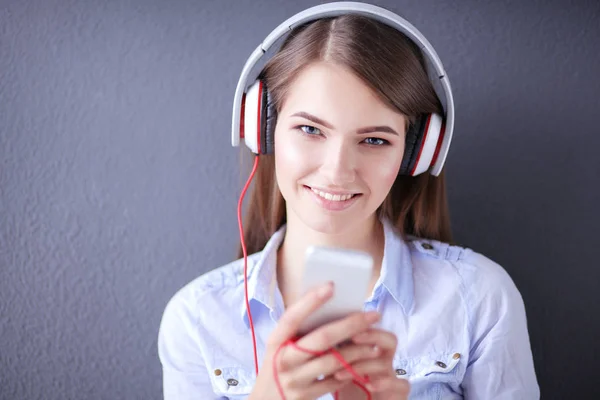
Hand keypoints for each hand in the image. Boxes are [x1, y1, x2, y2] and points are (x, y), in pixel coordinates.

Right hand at [249, 282, 381, 399]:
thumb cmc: (279, 366)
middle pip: (321, 338)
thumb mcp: (280, 347)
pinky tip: (363, 365)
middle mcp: (283, 359)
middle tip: (373, 315)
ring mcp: (294, 380)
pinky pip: (334, 382)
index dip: (311, 301)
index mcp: (275, 341)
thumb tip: (329, 306)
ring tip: (375, 344)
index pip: (292, 317)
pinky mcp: (304, 396)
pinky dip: (350, 372)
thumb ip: (298, 331)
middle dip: (351, 325)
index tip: (331, 286)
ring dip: (358, 351)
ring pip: (333, 361)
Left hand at [333, 328, 409, 399]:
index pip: (371, 330)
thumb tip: (312, 334)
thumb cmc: (347, 389)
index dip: (359, 324)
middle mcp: (383, 361)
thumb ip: (331, 353)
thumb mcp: (336, 369)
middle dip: (372, 335)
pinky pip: (401, 384)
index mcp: (369, 351)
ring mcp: (393, 376)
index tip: (341, 322)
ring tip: (340, 373)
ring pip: (386, 362)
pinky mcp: (399, 393)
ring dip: (363, 365)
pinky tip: (369, 385)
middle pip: (388, 339)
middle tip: (354, 337)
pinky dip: (386, 382)